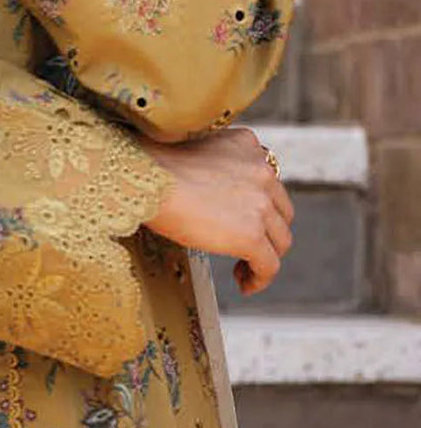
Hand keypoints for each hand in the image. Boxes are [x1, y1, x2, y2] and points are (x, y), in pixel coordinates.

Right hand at [138, 125, 294, 295]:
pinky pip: (269, 265)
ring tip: (243, 267)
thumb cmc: (154, 165)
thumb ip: (217, 166)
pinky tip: (243, 284)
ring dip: (264, 255)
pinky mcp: (252, 235)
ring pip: (280, 240)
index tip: (244, 217)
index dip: (259, 203)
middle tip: (246, 244)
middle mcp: (261, 170)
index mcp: (247, 144)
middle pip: (281, 210)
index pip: (267, 179)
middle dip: (267, 229)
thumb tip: (212, 193)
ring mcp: (260, 203)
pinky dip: (259, 278)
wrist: (146, 176)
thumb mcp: (197, 151)